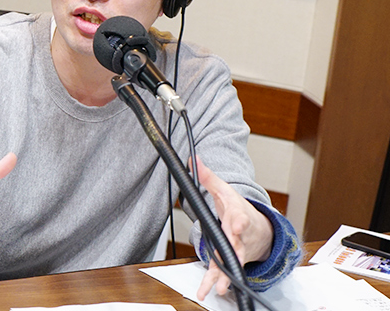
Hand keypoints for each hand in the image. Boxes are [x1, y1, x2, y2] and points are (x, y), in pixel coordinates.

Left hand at [193, 156, 273, 300]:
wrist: (257, 228)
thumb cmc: (238, 208)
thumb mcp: (223, 190)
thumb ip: (207, 177)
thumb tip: (193, 160)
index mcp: (238, 215)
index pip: (240, 217)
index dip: (238, 221)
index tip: (236, 225)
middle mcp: (239, 235)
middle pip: (237, 243)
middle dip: (234, 250)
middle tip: (233, 256)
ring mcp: (236, 250)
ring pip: (232, 262)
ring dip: (227, 275)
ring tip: (221, 287)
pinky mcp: (229, 260)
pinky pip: (223, 273)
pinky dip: (217, 283)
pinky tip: (209, 292)